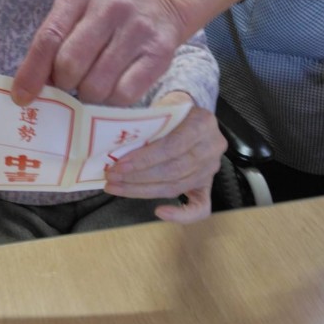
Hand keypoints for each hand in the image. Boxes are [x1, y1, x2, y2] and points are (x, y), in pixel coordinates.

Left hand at [12, 0, 249, 107]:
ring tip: (91, 86)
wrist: (163, 5)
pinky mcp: (160, 54)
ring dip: (87, 96)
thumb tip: (29, 88)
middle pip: (71, 64)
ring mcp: (138, 30)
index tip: (22, 97)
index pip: (49, 37)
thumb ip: (54, 41)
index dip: (32, 72)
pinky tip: (111, 90)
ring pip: (96, 85)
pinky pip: (124, 94)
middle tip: (69, 85)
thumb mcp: (78, 12)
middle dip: (64, 85)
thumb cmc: (108, 15)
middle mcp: (111, 6)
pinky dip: (111, 101)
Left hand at [104, 104, 226, 222]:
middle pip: (173, 169)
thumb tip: (115, 146)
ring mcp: (211, 167)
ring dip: (143, 190)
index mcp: (202, 123)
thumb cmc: (170, 111)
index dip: (144, 158)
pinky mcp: (208, 184)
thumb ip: (147, 125)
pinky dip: (180, 215)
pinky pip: (200, 207)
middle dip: (138, 176)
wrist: (189, 115)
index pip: (172, 146)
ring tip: (117, 187)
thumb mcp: (161, 108)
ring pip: (176, 186)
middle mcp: (212, 147)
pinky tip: (159, 212)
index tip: (119, 164)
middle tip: (111, 177)